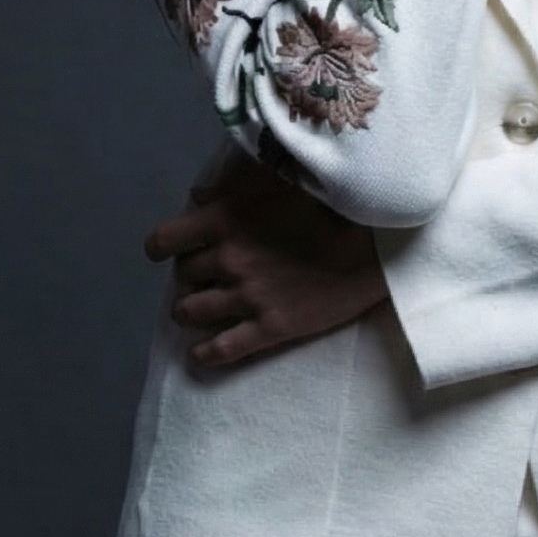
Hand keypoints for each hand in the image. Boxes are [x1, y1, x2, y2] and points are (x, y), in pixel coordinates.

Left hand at [144, 147, 389, 367]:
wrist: (374, 243)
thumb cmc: (328, 203)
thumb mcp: (275, 182)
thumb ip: (231, 189)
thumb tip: (196, 198)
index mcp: (223, 220)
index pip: (164, 240)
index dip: (164, 248)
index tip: (170, 252)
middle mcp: (227, 259)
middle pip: (183, 277)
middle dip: (191, 277)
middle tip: (206, 277)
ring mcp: (247, 296)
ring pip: (190, 312)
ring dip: (190, 311)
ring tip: (198, 311)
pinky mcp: (270, 327)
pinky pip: (222, 349)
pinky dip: (204, 354)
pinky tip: (199, 354)